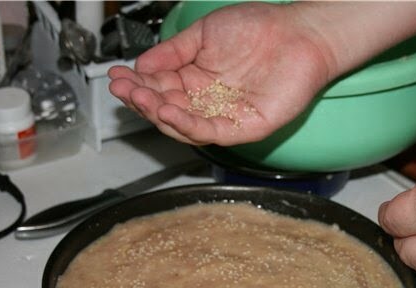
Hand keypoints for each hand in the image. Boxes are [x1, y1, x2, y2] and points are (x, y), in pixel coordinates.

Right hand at [108, 2, 331, 144]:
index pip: (159, 90)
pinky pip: (214, 132)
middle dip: (142, 101)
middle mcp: (209, 101)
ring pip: (186, 126)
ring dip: (160, 115)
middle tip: (123, 89)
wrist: (299, 31)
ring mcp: (228, 116)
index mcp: (197, 80)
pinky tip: (170, 111)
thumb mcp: (204, 33)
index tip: (116, 77)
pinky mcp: (248, 126)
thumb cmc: (259, 28)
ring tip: (142, 100)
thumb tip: (141, 66)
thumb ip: (173, 52)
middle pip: (168, 111)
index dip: (136, 86)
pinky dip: (190, 125)